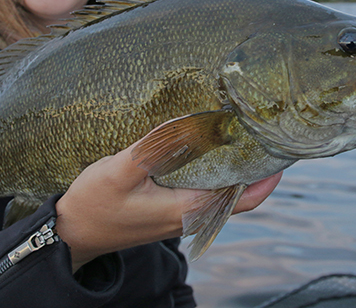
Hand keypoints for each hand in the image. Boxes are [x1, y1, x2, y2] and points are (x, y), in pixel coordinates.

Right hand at [54, 142, 281, 271]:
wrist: (72, 232)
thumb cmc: (94, 205)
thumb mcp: (119, 171)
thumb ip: (153, 148)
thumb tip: (186, 122)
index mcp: (188, 209)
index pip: (245, 197)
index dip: (269, 177)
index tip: (283, 150)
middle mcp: (191, 216)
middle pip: (239, 193)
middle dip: (257, 167)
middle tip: (267, 132)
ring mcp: (181, 215)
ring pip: (222, 192)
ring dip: (236, 168)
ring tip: (245, 135)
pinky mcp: (169, 210)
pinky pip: (204, 191)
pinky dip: (215, 172)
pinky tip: (209, 148)